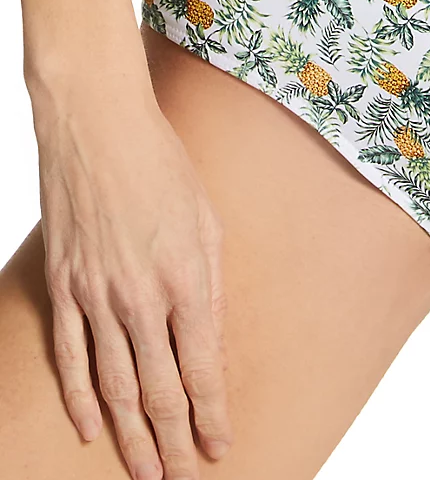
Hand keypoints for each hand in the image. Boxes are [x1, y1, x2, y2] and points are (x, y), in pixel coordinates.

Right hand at [31, 75, 230, 479]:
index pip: (202, 368)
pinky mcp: (63, 288)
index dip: (212, 414)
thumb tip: (212, 337)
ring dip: (131, 434)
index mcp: (186, 280)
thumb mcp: (208, 221)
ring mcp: (95, 297)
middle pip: (159, 390)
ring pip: (115, 385)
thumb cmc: (164, 166)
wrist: (98, 129)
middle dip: (175, 440)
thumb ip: (211, 285)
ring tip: (146, 471)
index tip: (221, 444)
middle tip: (185, 477)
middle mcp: (140, 299)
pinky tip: (91, 429)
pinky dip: (81, 397)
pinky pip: (70, 357)